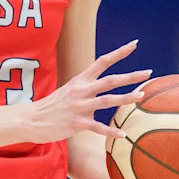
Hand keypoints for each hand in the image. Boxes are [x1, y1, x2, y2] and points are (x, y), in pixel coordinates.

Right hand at [26, 39, 151, 143]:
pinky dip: (111, 131)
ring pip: (107, 100)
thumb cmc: (52, 106)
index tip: (134, 44)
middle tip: (148, 72)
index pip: (102, 62)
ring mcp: (79, 106)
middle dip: (130, 76)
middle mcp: (81, 91)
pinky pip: (97, 127)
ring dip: (126, 98)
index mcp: (80, 81)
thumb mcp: (69, 92)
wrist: (31, 119)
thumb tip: (103, 93)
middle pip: (109, 80)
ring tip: (141, 95)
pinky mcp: (76, 123)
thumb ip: (86, 90)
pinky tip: (123, 135)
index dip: (119, 53)